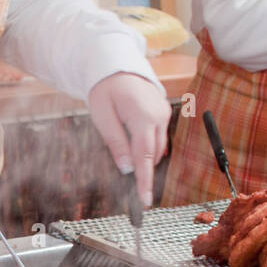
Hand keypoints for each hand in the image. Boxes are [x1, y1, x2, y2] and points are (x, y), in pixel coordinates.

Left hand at [88, 72, 171, 207]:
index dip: (145, 181)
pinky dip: (148, 147)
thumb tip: (127, 168)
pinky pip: (158, 137)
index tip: (145, 200)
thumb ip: (116, 143)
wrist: (116, 65)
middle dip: (146, 174)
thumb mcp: (103, 117)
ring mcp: (163, 113)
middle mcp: (158, 115)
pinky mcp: (162, 112)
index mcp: (143, 116)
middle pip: (154, 154)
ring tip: (133, 170)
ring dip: (146, 159)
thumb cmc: (105, 89)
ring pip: (158, 147)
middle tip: (138, 195)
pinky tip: (136, 150)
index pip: (145, 156)